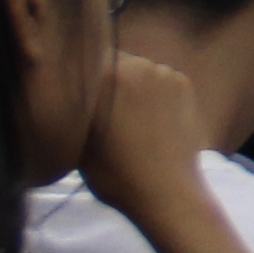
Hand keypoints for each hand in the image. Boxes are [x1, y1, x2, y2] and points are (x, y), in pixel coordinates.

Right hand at [84, 49, 217, 225]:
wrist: (166, 193)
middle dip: (109, 80)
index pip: (86, 60)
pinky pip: (161, 79)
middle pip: (115, 62)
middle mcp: (136, 64)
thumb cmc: (114, 174)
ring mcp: (163, 72)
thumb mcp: (78, 141)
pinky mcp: (184, 83)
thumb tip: (70, 91)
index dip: (83, 76)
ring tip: (131, 119)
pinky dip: (155, 92)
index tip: (83, 94)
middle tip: (107, 110)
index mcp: (105, 76)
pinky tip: (153, 120)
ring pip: (139, 70)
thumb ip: (75, 109)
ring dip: (133, 85)